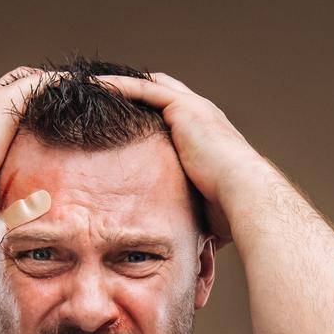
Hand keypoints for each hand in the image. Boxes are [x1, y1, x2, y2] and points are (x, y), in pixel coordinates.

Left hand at [92, 72, 263, 245]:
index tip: (125, 121)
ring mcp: (193, 108)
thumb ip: (195, 215)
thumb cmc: (232, 211)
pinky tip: (95, 85)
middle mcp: (202, 115)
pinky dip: (118, 86)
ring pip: (148, 86)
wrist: (244, 195)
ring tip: (89, 84)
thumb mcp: (207, 210)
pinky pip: (142, 89)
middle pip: (161, 92)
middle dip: (133, 92)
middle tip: (104, 95)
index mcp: (208, 135)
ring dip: (120, 85)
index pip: (174, 116)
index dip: (150, 114)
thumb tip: (194, 249)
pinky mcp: (183, 108)